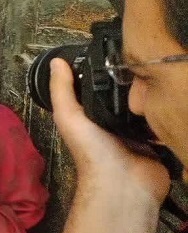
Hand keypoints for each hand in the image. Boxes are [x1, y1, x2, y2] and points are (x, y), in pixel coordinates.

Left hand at [50, 58, 169, 202]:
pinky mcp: (160, 137)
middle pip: (129, 92)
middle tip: (151, 59)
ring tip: (165, 71)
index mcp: (94, 113)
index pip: (103, 84)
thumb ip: (62, 91)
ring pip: (149, 103)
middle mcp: (117, 118)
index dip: (109, 68)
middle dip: (137, 80)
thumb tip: (56, 61)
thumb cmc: (92, 151)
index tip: (123, 48)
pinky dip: (169, 109)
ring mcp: (140, 128)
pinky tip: (176, 93)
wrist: (123, 184)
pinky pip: (166, 118)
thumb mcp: (70, 117)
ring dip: (155, 94)